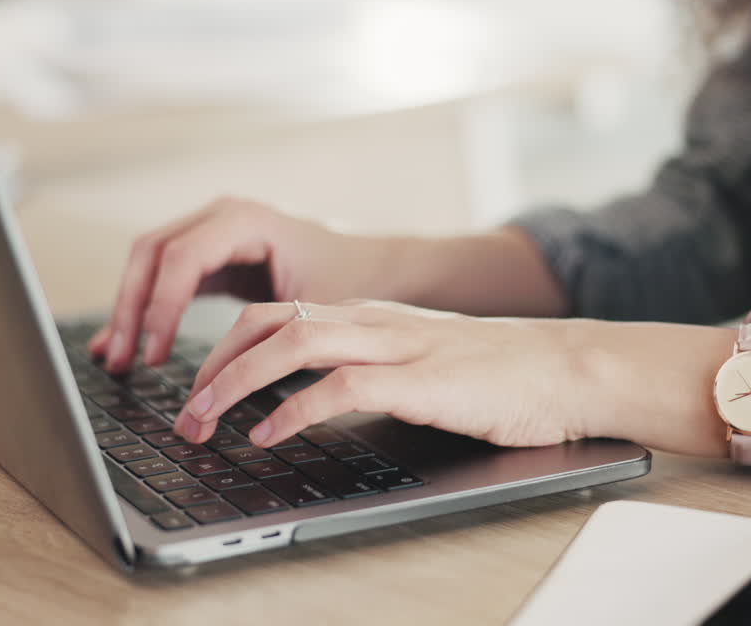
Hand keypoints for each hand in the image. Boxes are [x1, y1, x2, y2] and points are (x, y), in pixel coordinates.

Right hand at [88, 197, 403, 371]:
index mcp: (247, 220)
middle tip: (119, 361)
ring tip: (113, 359)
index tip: (153, 353)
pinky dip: (145, 308)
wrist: (373, 265)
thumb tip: (227, 378)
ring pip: (149, 262)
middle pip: (152, 253)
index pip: (182, 257)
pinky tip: (126, 343)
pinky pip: (164, 275)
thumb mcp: (315, 305)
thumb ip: (271, 332)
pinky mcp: (212, 254)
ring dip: (129, 309)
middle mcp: (223, 215)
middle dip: (131, 308)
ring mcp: (213, 230)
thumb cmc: (351, 282)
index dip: (161, 306)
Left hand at [171, 299, 595, 447]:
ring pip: (292, 343)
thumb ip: (370, 369)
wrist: (566, 368)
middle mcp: (373, 321)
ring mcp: (395, 345)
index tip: (196, 386)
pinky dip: (293, 411)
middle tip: (184, 411)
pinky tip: (268, 435)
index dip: (224, 347)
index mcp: (369, 316)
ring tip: (203, 420)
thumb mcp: (418, 361)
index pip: (275, 314)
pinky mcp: (419, 379)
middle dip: (213, 363)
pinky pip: (339, 387)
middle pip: (268, 321)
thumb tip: (312, 401)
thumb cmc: (498, 374)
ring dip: (235, 382)